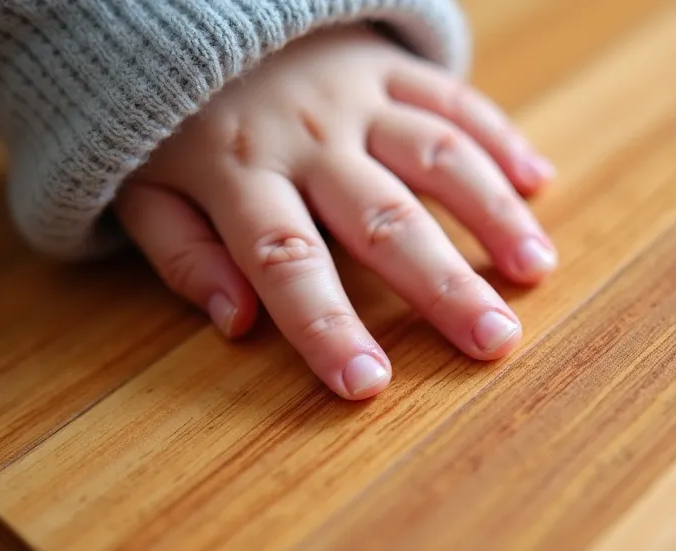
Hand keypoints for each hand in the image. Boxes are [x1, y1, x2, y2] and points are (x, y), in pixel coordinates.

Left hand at [114, 25, 556, 399]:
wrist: (175, 4)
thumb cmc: (161, 116)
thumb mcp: (137, 186)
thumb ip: (182, 256)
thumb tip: (236, 325)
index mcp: (238, 176)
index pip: (286, 262)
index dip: (328, 327)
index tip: (369, 388)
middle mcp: (306, 137)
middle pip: (383, 218)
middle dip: (442, 286)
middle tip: (495, 342)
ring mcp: (354, 95)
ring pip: (437, 154)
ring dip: (493, 211)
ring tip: (535, 269)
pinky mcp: (386, 61)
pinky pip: (450, 97)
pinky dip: (498, 137)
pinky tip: (538, 181)